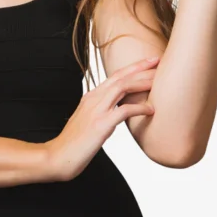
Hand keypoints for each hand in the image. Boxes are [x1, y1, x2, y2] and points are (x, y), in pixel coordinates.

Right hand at [44, 56, 159, 181]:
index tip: (149, 62)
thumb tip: (119, 110)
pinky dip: (139, 108)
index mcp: (91, 96)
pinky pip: (123, 111)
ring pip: (122, 87)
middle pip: (121, 76)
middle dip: (141, 67)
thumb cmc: (74, 142)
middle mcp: (94, 98)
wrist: (58, 156)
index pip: (115, 75)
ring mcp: (96, 110)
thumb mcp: (89, 120)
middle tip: (158, 60)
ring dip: (142, 82)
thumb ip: (103, 111)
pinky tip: (151, 110)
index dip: (133, 67)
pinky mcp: (100, 125)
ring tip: (158, 81)